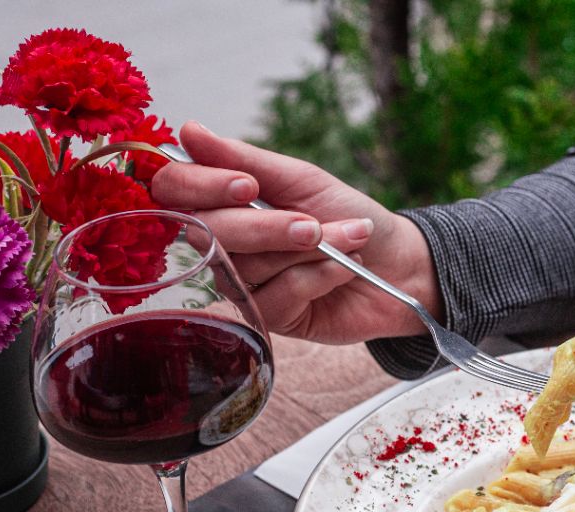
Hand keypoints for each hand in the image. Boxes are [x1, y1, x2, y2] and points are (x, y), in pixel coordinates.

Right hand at [151, 121, 440, 343]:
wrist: (399, 263)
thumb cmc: (349, 214)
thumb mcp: (301, 179)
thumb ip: (243, 158)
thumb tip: (188, 131)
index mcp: (223, 203)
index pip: (175, 191)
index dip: (200, 186)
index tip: (246, 184)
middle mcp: (224, 245)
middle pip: (208, 233)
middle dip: (266, 226)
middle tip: (312, 223)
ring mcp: (243, 284)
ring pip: (248, 267)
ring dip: (308, 251)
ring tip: (347, 239)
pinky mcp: (269, 318)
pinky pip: (277, 297)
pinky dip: (319, 278)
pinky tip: (343, 270)